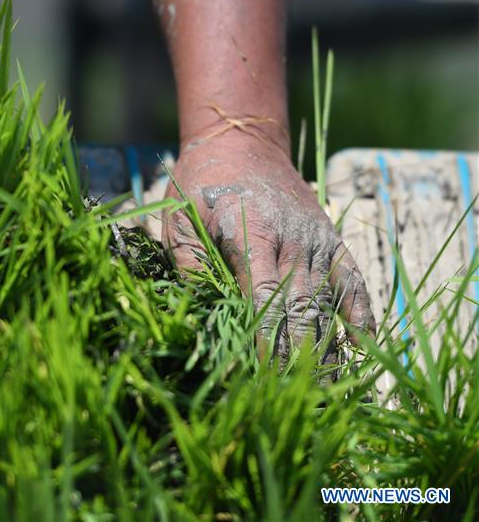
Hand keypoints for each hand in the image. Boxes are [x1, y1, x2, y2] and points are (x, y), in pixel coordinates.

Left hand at [162, 136, 373, 366]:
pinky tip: (359, 347)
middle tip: (290, 398)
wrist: (241, 140)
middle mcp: (291, 239)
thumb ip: (188, 263)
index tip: (260, 377)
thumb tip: (198, 309)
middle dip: (296, 357)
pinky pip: (352, 282)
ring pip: (328, 302)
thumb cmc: (199, 182)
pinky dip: (358, 316)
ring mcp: (316, 240)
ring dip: (327, 346)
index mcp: (251, 233)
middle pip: (301, 309)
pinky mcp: (331, 239)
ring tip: (324, 389)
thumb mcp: (178, 218)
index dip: (265, 342)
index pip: (264, 299)